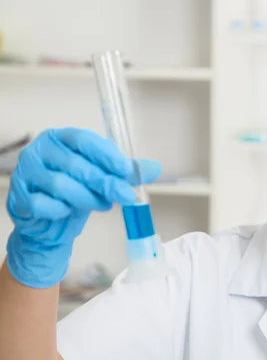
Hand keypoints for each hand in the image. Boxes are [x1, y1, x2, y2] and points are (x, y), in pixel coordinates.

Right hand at [5, 128, 161, 287]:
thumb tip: (155, 168)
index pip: (85, 140)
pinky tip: (70, 212)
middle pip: (76, 164)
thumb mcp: (103, 178)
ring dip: (88, 198)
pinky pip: (44, 204)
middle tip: (126, 196)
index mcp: (61, 138)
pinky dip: (62, 210)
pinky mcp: (19, 197)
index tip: (127, 170)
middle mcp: (40, 151)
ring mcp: (25, 173)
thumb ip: (126, 172)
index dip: (107, 155)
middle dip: (105, 182)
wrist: (50, 221)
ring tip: (103, 205)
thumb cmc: (77, 191)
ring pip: (62, 185)